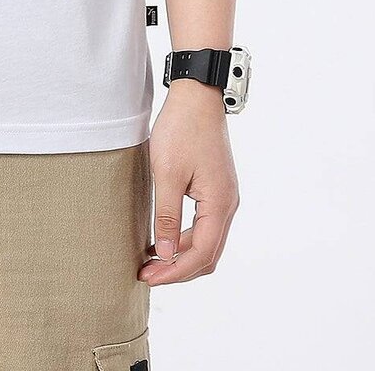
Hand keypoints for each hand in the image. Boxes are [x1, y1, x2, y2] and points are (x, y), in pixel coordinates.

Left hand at [140, 80, 239, 284]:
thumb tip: (165, 254)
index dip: (174, 271)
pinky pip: (204, 225)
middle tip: (146, 274)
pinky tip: (163, 238)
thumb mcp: (167, 173)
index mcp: (220, 205)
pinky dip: (185, 238)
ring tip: (151, 261)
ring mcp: (224, 197)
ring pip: (206, 241)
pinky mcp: (216, 188)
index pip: (201, 254)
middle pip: (207, 254)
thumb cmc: (181, 130)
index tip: (147, 277)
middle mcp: (228, 205)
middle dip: (178, 269)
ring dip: (181, 255)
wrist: (197, 97)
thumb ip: (167, 216)